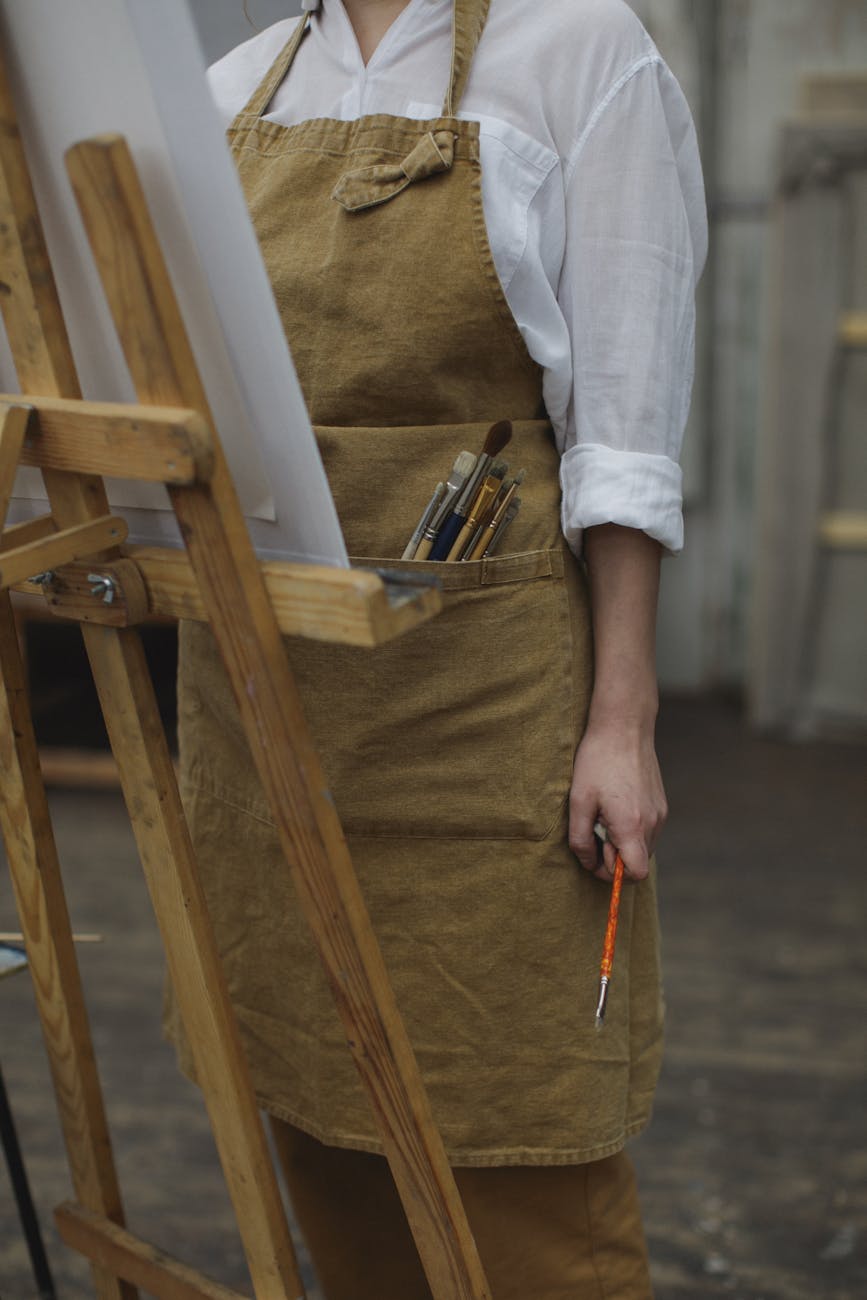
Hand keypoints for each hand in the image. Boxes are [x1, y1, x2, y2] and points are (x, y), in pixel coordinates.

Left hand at [568, 719, 667, 881]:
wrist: (624, 727)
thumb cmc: (597, 762)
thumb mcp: (578, 801)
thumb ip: (581, 839)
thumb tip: (588, 863)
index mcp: (632, 826)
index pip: (635, 874)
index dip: (613, 873)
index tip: (597, 854)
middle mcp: (653, 824)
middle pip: (637, 862)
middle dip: (614, 855)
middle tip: (596, 827)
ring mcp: (661, 814)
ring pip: (643, 846)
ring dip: (623, 841)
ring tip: (605, 813)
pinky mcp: (662, 804)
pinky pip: (647, 830)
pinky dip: (631, 827)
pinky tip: (616, 804)